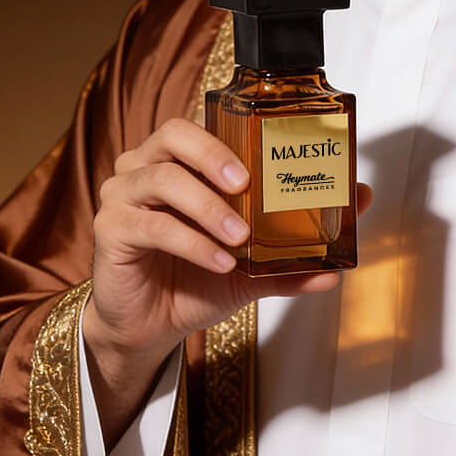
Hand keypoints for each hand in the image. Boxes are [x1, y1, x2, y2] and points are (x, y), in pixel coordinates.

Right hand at [82, 117, 371, 444]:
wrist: (149, 329)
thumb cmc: (194, 281)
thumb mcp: (250, 268)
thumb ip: (291, 254)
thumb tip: (344, 248)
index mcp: (177, 161)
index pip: (202, 126)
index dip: (235, 135)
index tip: (273, 154)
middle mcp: (144, 166)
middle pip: (174, 134)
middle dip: (214, 153)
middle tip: (247, 182)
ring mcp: (122, 195)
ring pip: (164, 179)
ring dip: (209, 206)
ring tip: (241, 236)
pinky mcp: (110, 229)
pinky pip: (154, 226)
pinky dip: (193, 243)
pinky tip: (220, 262)